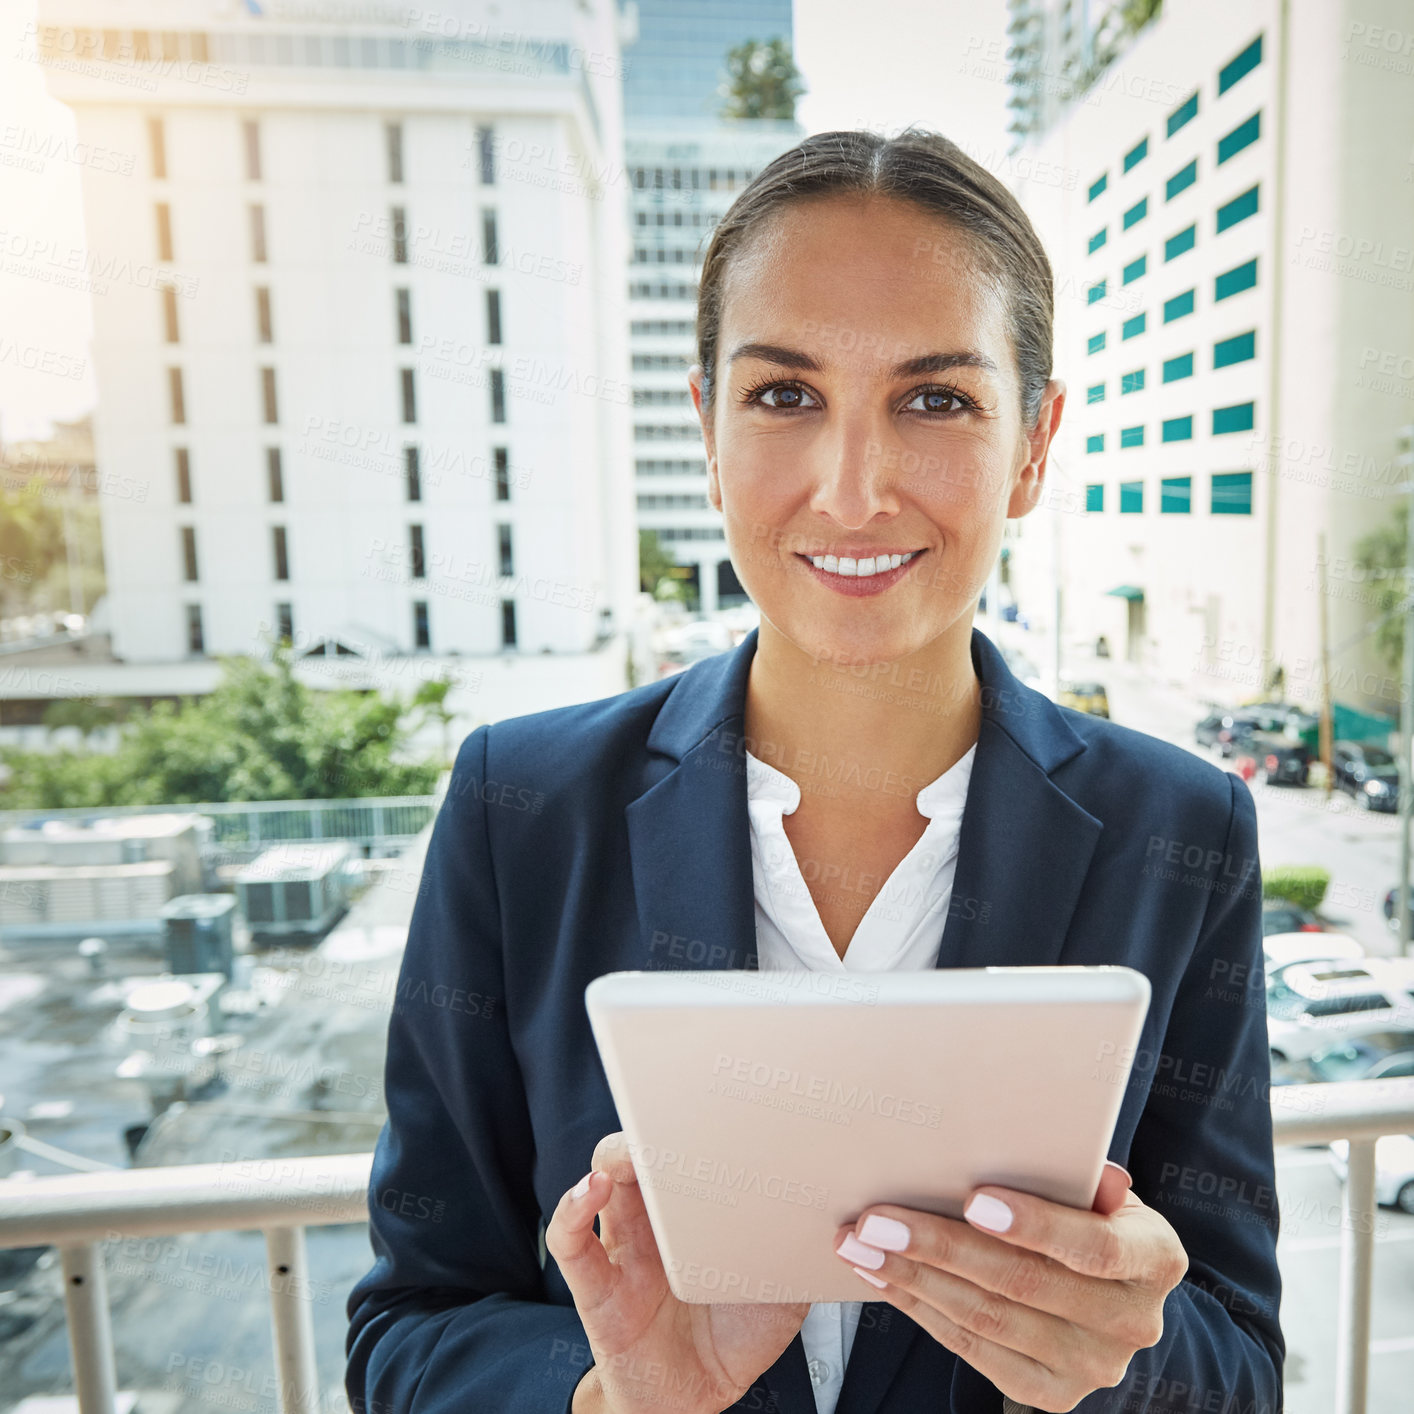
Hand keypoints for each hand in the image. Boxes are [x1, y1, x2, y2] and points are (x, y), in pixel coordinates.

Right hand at [548, 1131, 809, 1413]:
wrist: (696, 1402)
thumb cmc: (733, 1339)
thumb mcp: (781, 1289)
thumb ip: (796, 1247)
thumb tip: (837, 1213)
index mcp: (695, 1213)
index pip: (685, 1151)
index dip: (693, 1123)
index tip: (719, 1102)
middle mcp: (654, 1222)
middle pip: (640, 1153)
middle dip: (650, 1126)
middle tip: (671, 1113)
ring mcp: (622, 1251)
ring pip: (602, 1182)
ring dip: (612, 1159)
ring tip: (630, 1150)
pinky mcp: (598, 1290)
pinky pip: (571, 1245)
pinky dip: (572, 1212)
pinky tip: (591, 1193)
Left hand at [831, 1163, 1186, 1412]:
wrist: (1113, 1294)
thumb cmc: (1093, 1217)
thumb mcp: (1102, 1190)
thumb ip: (1086, 1178)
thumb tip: (1094, 1170)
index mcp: (1154, 1260)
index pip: (1094, 1247)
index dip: (1035, 1225)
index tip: (972, 1199)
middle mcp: (1130, 1323)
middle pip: (1024, 1284)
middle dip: (941, 1247)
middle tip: (877, 1219)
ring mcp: (1090, 1367)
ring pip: (987, 1319)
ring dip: (913, 1278)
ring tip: (860, 1244)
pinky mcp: (1049, 1393)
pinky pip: (971, 1348)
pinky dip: (920, 1307)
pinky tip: (883, 1276)